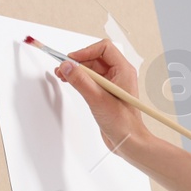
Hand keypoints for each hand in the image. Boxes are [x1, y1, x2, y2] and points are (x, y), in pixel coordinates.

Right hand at [54, 38, 144, 154]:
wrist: (128, 142)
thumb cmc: (123, 124)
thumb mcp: (98, 100)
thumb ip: (81, 81)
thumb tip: (67, 66)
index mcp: (124, 71)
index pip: (104, 48)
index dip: (85, 51)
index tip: (71, 60)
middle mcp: (119, 74)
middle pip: (95, 57)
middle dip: (78, 61)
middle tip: (63, 68)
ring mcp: (112, 83)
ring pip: (91, 68)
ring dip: (76, 70)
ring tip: (62, 75)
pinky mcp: (105, 93)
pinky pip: (91, 79)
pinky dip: (79, 79)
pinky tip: (69, 81)